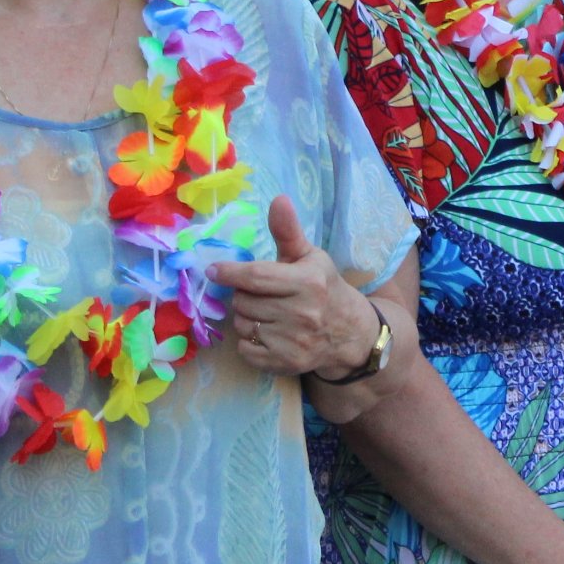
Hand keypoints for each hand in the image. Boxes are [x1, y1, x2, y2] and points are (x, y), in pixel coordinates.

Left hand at [213, 196, 378, 377]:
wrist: (349, 333)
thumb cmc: (324, 288)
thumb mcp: (309, 257)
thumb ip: (288, 231)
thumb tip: (278, 199)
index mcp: (308, 282)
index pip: (256, 277)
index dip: (229, 273)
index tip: (213, 271)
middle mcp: (302, 313)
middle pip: (243, 302)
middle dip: (243, 295)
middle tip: (259, 294)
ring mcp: (293, 342)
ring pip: (242, 325)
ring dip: (246, 318)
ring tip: (266, 313)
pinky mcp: (285, 363)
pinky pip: (245, 349)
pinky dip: (249, 341)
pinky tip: (267, 333)